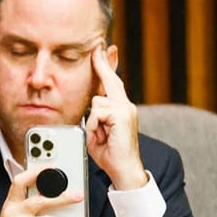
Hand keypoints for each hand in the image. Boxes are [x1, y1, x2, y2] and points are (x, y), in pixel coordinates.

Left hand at [82, 46, 146, 190]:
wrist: (123, 170)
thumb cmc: (110, 154)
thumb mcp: (97, 131)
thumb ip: (94, 116)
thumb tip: (90, 105)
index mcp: (120, 108)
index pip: (112, 82)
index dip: (106, 65)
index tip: (101, 50)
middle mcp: (126, 105)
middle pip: (110, 80)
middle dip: (101, 64)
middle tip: (96, 46)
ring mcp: (126, 109)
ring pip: (96, 102)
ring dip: (92, 122)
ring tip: (100, 135)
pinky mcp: (123, 115)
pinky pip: (97, 112)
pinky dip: (94, 126)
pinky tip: (102, 136)